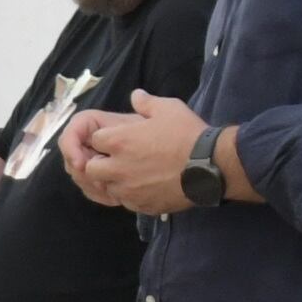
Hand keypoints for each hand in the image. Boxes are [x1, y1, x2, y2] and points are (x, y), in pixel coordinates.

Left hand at [62, 90, 201, 214]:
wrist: (210, 166)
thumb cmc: (188, 134)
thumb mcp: (168, 108)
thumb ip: (146, 102)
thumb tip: (136, 95)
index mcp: (119, 141)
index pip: (95, 140)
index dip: (105, 138)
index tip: (119, 138)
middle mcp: (118, 168)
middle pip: (91, 168)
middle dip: (100, 163)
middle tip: (119, 159)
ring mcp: (128, 190)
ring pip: (107, 188)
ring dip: (114, 180)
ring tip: (133, 174)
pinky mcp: (141, 205)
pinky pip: (126, 202)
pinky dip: (130, 195)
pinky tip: (146, 186)